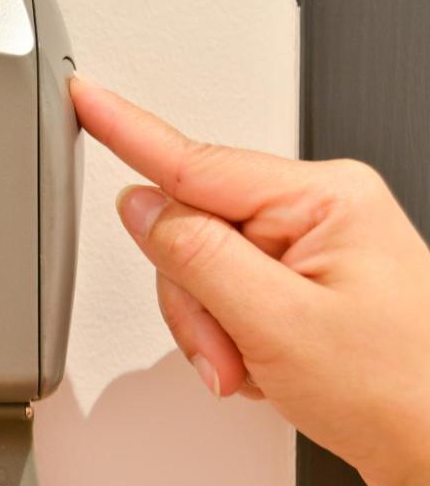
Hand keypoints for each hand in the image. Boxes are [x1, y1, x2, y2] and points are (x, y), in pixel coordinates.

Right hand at [70, 73, 429, 485]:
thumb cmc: (400, 391)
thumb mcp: (278, 322)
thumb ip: (196, 255)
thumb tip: (142, 207)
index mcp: (320, 198)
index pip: (195, 160)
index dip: (127, 128)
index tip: (87, 95)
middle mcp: (312, 212)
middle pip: (189, 229)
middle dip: (192, 299)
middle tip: (224, 352)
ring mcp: (303, 248)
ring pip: (198, 269)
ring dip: (209, 329)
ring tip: (250, 369)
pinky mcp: (295, 281)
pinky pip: (221, 294)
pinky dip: (225, 337)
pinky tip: (261, 366)